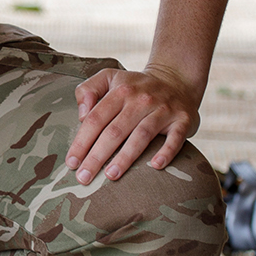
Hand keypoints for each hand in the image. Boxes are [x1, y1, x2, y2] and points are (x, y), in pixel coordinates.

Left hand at [67, 63, 200, 182]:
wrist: (176, 80)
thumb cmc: (134, 87)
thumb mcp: (109, 77)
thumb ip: (88, 90)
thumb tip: (81, 115)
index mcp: (120, 91)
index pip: (96, 119)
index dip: (82, 141)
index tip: (71, 163)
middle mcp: (141, 100)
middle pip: (115, 131)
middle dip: (97, 156)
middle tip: (85, 177)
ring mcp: (163, 110)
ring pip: (142, 135)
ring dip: (125, 157)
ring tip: (110, 176)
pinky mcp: (183, 120)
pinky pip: (175, 138)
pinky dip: (166, 151)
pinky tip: (155, 166)